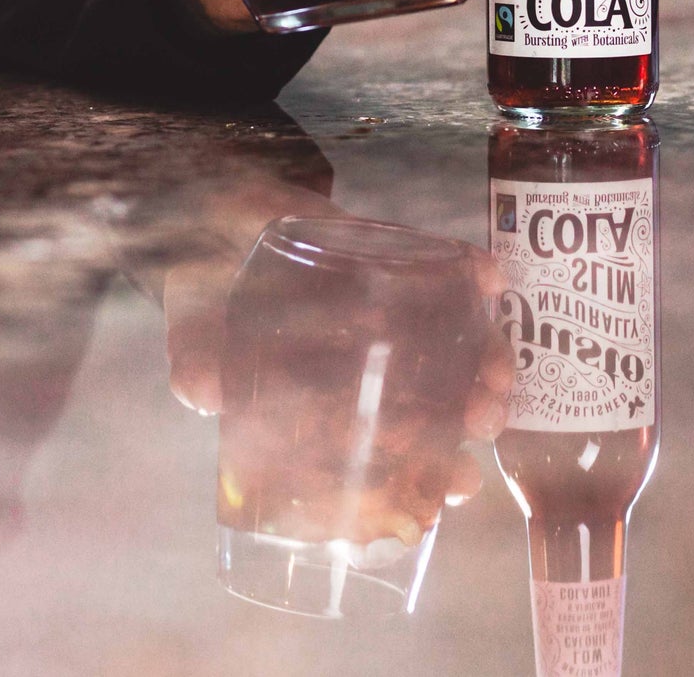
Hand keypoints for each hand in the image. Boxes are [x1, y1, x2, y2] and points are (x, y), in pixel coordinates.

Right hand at [162, 183, 515, 541]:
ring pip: (460, 345)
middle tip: (483, 422)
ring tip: (498, 370)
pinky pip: (446, 268)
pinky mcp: (394, 257)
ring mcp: (390, 309)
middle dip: (474, 414)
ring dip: (491, 358)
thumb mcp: (195, 331)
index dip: (430, 472)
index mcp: (332, 397)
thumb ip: (196, 361)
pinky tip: (489, 278)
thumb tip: (202, 396)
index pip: (393, 447)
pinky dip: (473, 274)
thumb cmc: (210, 288)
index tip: (457, 483)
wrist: (214, 210)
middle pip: (444, 399)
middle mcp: (370, 359)